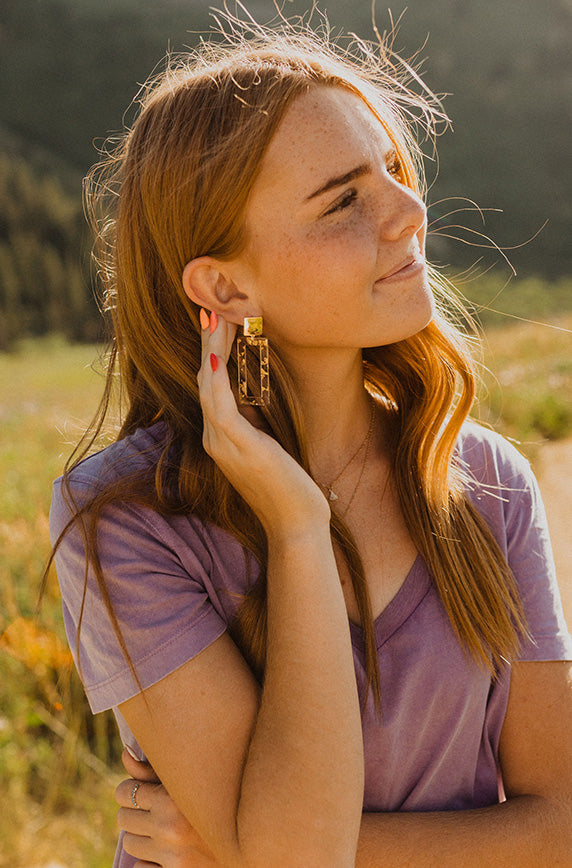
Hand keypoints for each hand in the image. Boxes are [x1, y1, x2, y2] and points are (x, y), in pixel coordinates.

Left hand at [116, 748, 220, 866]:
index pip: (125, 791)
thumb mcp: (185, 783)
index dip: (131, 791)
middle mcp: (170, 827)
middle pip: (123, 818)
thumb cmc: (211, 805)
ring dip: (143, 838)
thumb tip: (125, 752)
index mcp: (173, 798)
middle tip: (156, 813)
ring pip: (130, 843)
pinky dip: (150, 862)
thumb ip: (153, 770)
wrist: (243, 841)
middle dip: (136, 814)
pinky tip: (170, 853)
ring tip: (165, 831)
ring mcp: (172, 856)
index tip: (143, 793)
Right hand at [199, 311, 329, 536]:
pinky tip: (218, 355)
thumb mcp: (272, 447)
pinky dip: (216, 378)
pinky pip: (219, 405)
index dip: (211, 351)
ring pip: (208, 385)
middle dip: (207, 342)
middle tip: (209, 306)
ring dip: (209, 350)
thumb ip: (259, 423)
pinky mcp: (237, 446)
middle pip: (204, 378)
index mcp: (221, 435)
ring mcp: (222, 443)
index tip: (217, 320)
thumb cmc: (290, 487)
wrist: (296, 525)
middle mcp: (214, 437)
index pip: (211, 385)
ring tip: (214, 317)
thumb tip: (259, 395)